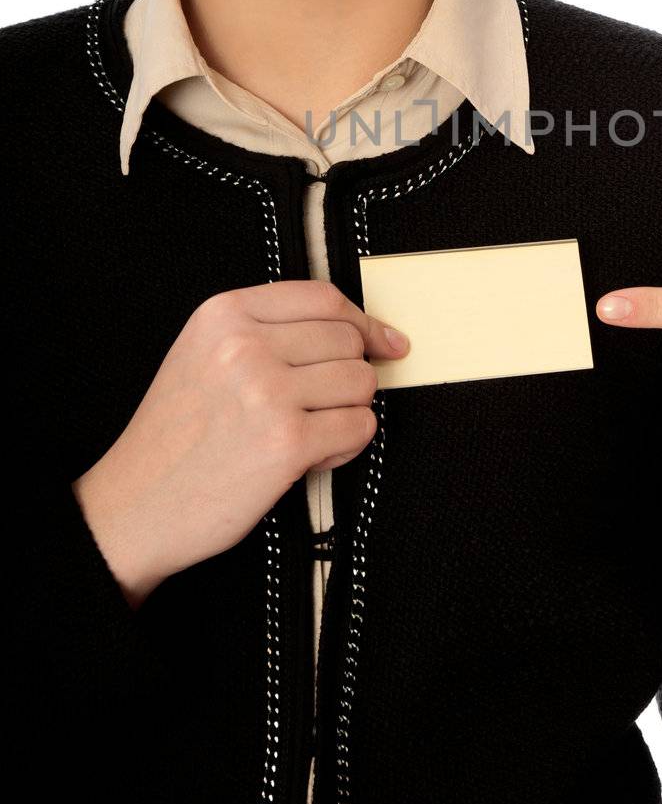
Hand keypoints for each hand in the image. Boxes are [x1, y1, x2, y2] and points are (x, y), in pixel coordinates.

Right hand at [72, 279, 409, 605]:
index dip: (362, 322)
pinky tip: (313, 456)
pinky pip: (360, 427)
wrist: (135, 506)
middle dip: (350, 375)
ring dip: (349, 411)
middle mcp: (245, 345)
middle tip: (320, 406)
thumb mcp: (203, 354)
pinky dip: (348, 445)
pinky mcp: (286, 443)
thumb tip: (362, 332)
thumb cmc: (176, 436)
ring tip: (310, 432)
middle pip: (348, 340)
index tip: (384, 342)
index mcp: (224, 314)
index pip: (322, 298)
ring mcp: (267, 393)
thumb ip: (268, 331)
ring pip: (361, 382)